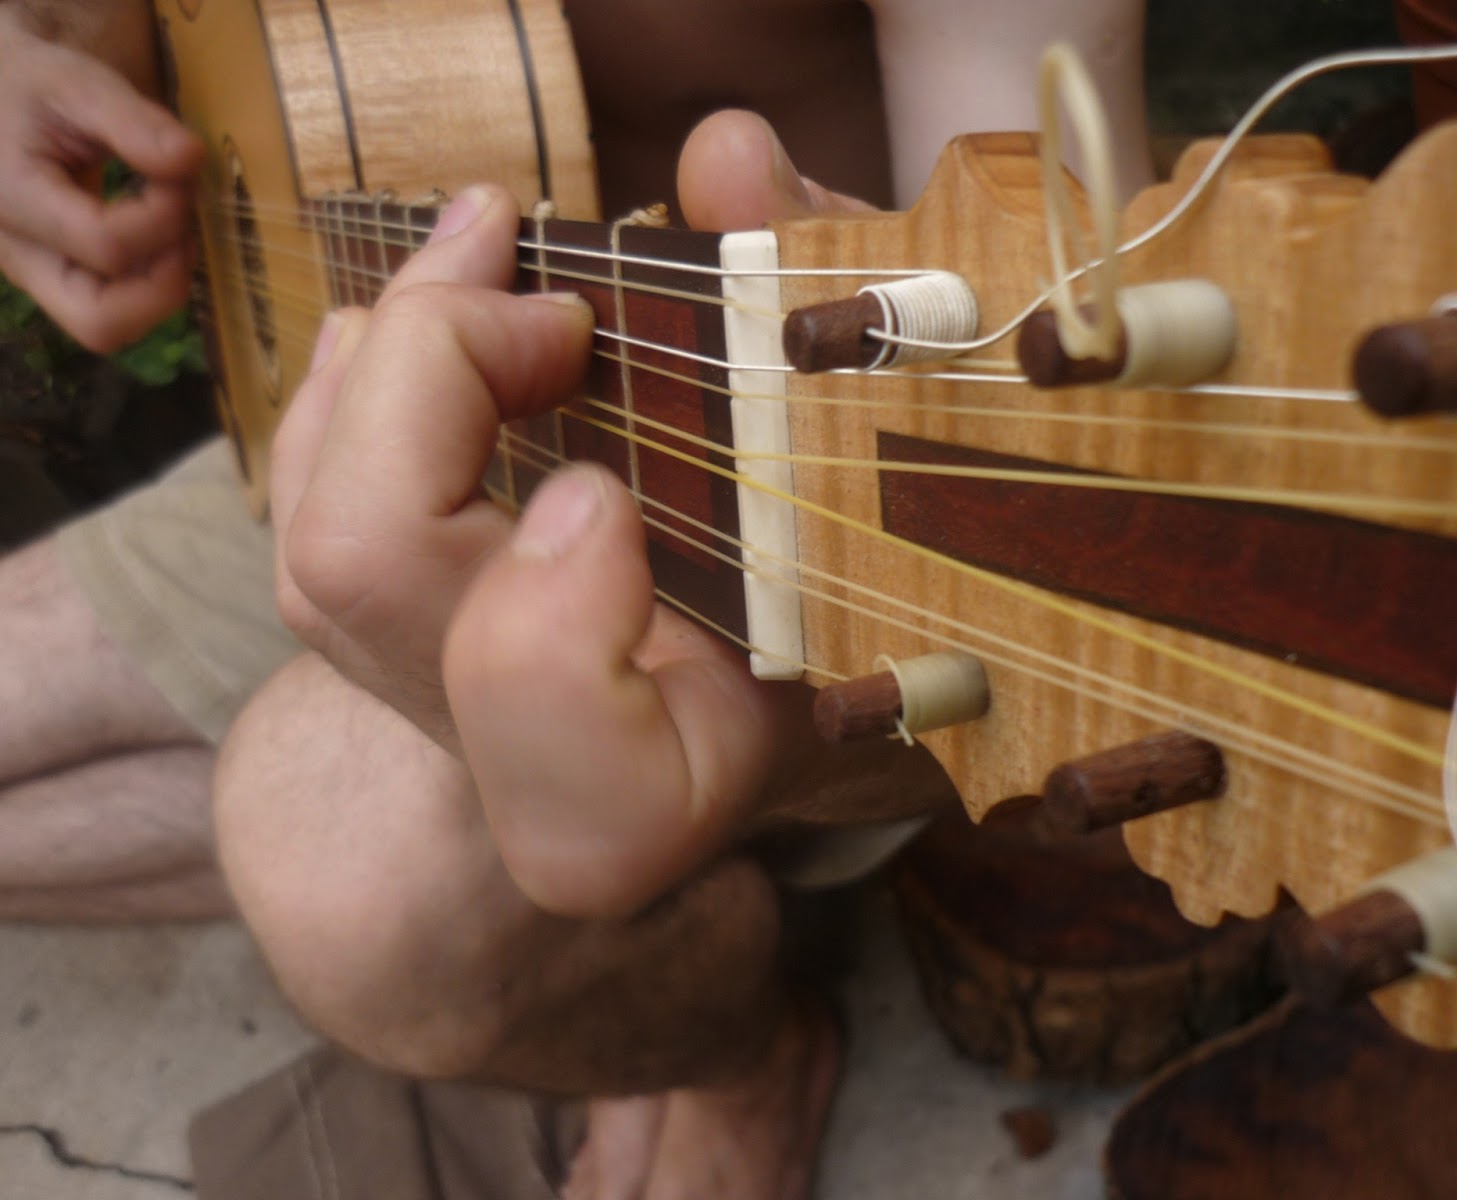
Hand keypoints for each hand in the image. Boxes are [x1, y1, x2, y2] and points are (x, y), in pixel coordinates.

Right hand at [0, 17, 202, 351]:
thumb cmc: (28, 87)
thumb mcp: (77, 83)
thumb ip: (133, 121)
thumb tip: (190, 160)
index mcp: (11, 198)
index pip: (107, 246)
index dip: (164, 218)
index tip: (180, 172)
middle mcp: (16, 254)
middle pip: (100, 323)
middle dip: (163, 287)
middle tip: (183, 232)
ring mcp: (33, 275)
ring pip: (106, 328)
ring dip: (159, 290)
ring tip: (172, 231)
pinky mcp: (53, 279)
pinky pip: (107, 310)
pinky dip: (146, 285)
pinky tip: (157, 237)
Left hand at [274, 112, 903, 917]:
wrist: (756, 673)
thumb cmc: (839, 578)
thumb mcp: (872, 472)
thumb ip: (818, 328)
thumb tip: (727, 158)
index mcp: (677, 792)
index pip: (575, 796)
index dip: (562, 613)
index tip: (612, 488)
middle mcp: (530, 780)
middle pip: (365, 581)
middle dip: (435, 380)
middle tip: (553, 297)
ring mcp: (434, 710)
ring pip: (315, 538)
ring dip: (393, 357)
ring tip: (493, 254)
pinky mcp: (380, 643)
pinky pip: (305, 506)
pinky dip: (361, 380)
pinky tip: (447, 316)